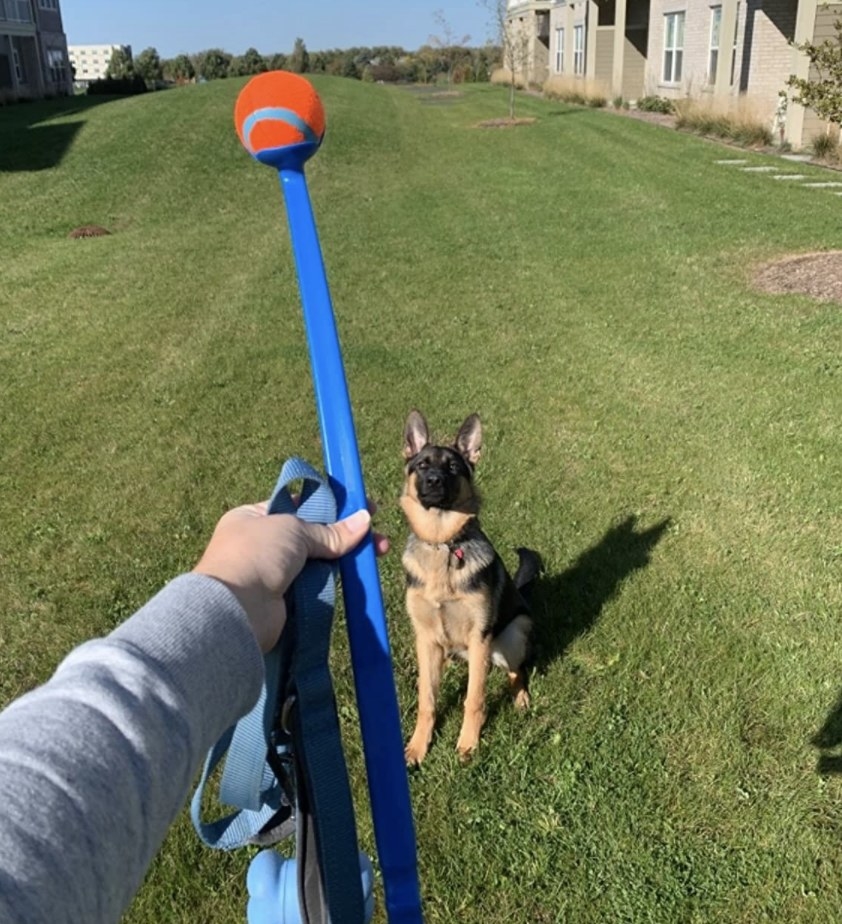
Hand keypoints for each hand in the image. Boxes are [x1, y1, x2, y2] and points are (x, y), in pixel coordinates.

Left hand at [193, 503, 388, 650]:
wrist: (235, 609)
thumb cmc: (256, 555)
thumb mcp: (294, 529)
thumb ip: (330, 530)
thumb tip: (364, 521)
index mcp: (254, 517)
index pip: (297, 505)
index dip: (330, 504)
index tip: (360, 505)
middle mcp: (262, 543)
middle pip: (313, 534)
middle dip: (345, 533)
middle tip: (377, 533)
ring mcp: (274, 572)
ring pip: (319, 560)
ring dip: (346, 556)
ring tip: (378, 551)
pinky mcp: (286, 599)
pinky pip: (318, 583)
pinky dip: (337, 579)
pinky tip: (358, 573)